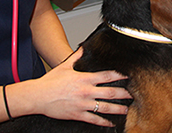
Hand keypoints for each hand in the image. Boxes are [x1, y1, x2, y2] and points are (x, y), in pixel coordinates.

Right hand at [16, 48, 130, 126]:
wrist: (39, 96)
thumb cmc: (50, 82)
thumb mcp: (64, 66)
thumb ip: (76, 58)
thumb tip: (83, 48)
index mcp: (84, 79)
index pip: (106, 76)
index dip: (119, 75)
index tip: (127, 76)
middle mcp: (86, 91)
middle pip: (110, 92)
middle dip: (123, 94)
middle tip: (133, 94)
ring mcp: (83, 104)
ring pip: (105, 107)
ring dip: (117, 109)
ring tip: (126, 109)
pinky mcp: (78, 114)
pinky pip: (94, 120)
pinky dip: (104, 122)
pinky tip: (111, 123)